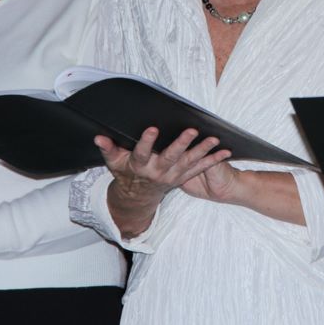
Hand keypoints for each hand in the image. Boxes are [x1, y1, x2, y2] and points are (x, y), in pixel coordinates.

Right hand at [98, 127, 230, 236]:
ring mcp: (173, 176)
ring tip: (214, 139)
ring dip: (202, 151)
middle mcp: (158, 172)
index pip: (142, 153)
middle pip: (170, 157)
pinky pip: (200, 168)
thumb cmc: (126, 173)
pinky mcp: (183, 177)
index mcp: (140, 166)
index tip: (152, 128)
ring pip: (189, 162)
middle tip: (191, 131)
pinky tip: (225, 151)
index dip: (146, 141)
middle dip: (181, 144)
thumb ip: (108, 149)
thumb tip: (98, 137)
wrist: (138, 196)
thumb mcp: (114, 162)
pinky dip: (213, 160)